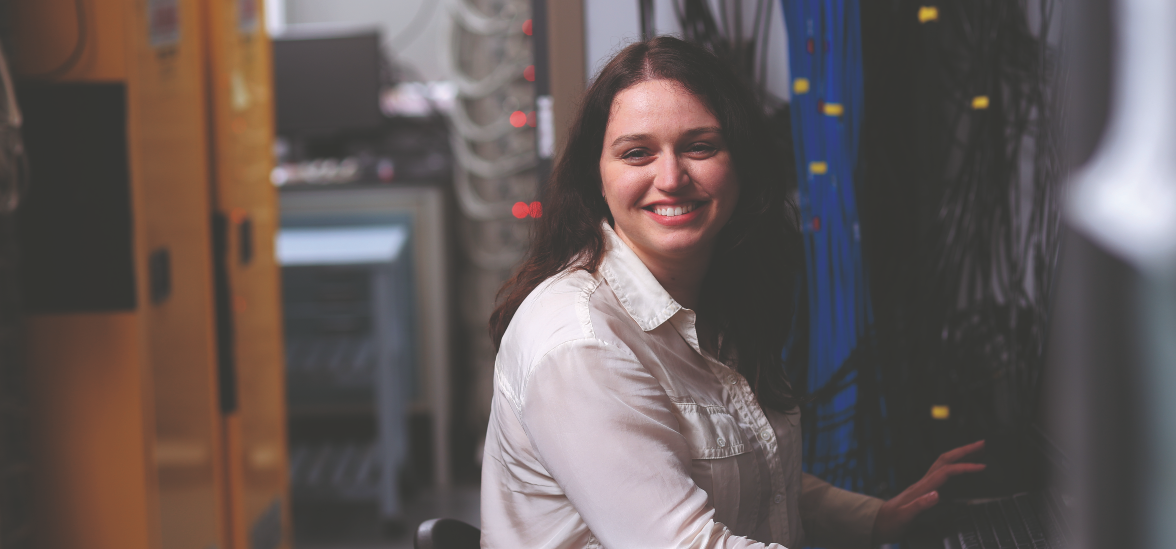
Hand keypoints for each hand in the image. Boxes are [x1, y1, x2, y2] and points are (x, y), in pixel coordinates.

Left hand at [872, 440, 986, 543]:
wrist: (878, 523)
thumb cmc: (890, 522)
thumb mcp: (904, 517)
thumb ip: (919, 505)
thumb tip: (937, 494)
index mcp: (921, 488)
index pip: (946, 471)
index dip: (964, 467)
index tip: (982, 466)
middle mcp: (923, 482)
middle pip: (945, 460)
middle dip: (964, 450)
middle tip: (982, 444)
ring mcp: (923, 484)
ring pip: (943, 463)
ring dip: (960, 455)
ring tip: (977, 451)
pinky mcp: (924, 490)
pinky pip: (942, 473)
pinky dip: (955, 467)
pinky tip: (961, 470)